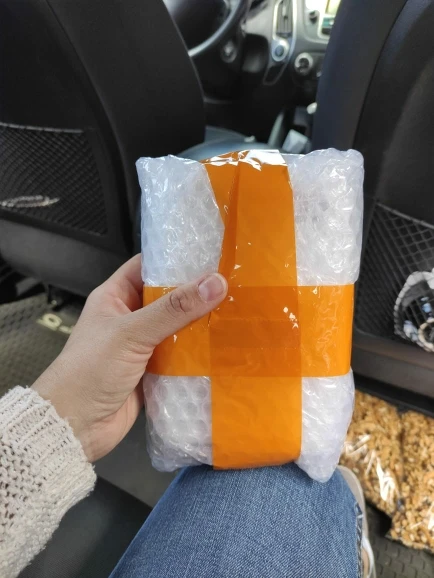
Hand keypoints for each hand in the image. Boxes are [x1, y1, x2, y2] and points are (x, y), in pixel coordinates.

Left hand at [33, 255, 226, 461]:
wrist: (74, 426)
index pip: (148, 267)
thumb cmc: (90, 370)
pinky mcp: (153, 372)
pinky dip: (198, 354)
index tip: (210, 254)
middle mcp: (130, 318)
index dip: (176, 259)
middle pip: (169, 298)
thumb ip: (174, 309)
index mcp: (115, 297)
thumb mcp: (132, 332)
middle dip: (197, 294)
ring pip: (178, 328)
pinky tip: (223, 347)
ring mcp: (142, 346)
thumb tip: (215, 282)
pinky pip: (181, 357)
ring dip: (201, 325)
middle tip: (233, 284)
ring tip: (236, 312)